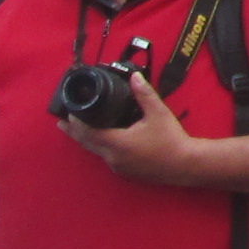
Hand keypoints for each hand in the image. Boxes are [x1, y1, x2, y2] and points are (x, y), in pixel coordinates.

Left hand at [62, 74, 198, 186]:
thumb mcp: (158, 113)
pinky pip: (107, 157)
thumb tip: (134, 76)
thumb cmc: (171, 139)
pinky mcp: (125, 172)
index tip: (68, 113)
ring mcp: (118, 167)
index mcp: (117, 143)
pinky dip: (101, 147)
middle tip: (62, 122)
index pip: (87, 132)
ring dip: (87, 140)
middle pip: (86, 144)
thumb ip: (144, 93)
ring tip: (80, 129)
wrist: (186, 165)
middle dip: (74, 132)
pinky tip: (105, 140)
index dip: (75, 123)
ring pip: (96, 151)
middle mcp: (112, 158)